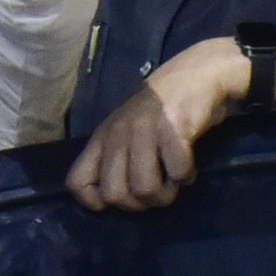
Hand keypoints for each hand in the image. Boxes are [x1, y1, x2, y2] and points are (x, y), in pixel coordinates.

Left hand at [64, 42, 234, 211]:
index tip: (122, 197)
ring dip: (165, 195)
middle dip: (139, 204)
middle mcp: (117, 134)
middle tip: (156, 191)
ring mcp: (143, 131)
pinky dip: (186, 177)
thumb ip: (116, 157)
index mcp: (102, 137)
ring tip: (174, 181)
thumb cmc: (161, 107)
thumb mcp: (127, 129)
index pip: (77, 183)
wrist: (198, 72)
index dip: (96, 201)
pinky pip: (177, 173)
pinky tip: (189, 167)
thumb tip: (114, 199)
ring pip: (144, 189)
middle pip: (114, 194)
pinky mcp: (172, 130)